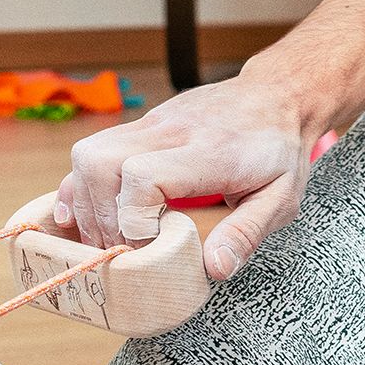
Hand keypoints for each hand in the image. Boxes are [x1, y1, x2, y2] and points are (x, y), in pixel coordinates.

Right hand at [58, 72, 319, 281]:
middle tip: (121, 250)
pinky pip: (93, 149)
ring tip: (107, 238)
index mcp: (209, 151)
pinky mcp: (142, 124)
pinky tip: (86, 214)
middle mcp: (172, 130)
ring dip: (86, 203)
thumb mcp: (282, 197)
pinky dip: (81, 184)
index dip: (133, 219)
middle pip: (100, 162)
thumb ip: (248, 232)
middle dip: (99, 217)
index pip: (144, 176)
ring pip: (87, 153)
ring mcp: (153, 122)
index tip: (148, 247)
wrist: (278, 94)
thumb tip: (214, 269)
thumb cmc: (280, 149)